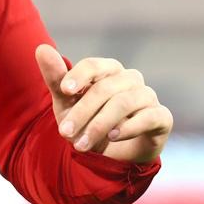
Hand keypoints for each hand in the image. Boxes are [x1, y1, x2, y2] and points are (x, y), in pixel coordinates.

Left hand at [35, 45, 172, 163]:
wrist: (113, 155)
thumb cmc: (88, 122)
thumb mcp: (67, 105)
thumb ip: (56, 79)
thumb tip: (41, 48)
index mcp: (108, 71)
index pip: (95, 65)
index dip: (79, 75)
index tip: (64, 90)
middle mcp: (131, 79)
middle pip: (106, 87)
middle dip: (82, 112)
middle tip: (64, 133)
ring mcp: (148, 97)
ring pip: (126, 102)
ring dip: (100, 124)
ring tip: (81, 145)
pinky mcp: (162, 117)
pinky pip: (150, 116)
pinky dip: (130, 126)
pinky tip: (113, 137)